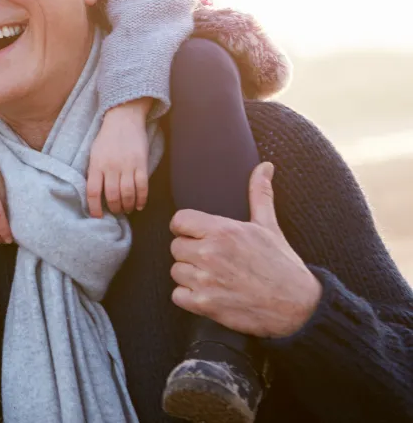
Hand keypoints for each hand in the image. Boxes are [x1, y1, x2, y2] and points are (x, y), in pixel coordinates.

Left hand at [87, 99, 150, 216]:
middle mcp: (111, 167)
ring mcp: (127, 166)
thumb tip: (95, 193)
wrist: (123, 119)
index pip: (92, 191)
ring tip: (127, 209)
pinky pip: (142, 187)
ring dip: (127, 206)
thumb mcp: (94, 153)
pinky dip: (141, 199)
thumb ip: (94, 171)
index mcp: (96, 164)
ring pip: (128, 194)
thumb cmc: (107, 137)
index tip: (97, 216)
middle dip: (114, 208)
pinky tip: (139, 205)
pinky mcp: (141, 164)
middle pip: (112, 195)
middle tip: (116, 212)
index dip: (94, 207)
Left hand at [169, 162, 322, 337]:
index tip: (200, 237)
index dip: (187, 229)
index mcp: (222, 231)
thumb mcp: (269, 226)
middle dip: (191, 253)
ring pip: (176, 271)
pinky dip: (189, 297)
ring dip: (190, 276)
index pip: (179, 220)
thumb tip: (265, 166)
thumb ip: (259, 194)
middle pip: (175, 247)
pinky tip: (210, 294)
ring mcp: (206, 280)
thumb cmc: (282, 265)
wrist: (299, 308)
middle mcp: (210, 253)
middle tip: (213, 260)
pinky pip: (178, 296)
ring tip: (214, 277)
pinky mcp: (205, 305)